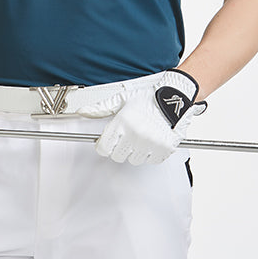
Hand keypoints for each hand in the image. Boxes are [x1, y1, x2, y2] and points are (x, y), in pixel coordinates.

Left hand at [77, 69, 206, 164]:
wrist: (174, 97)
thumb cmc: (148, 98)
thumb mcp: (122, 99)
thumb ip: (101, 108)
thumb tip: (84, 111)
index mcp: (122, 122)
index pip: (104, 147)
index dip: (104, 145)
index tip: (108, 142)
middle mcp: (135, 133)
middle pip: (117, 156)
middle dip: (120, 147)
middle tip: (127, 136)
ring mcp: (150, 142)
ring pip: (134, 160)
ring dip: (135, 151)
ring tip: (141, 136)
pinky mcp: (163, 148)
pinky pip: (151, 160)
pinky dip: (151, 153)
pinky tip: (152, 140)